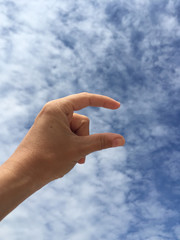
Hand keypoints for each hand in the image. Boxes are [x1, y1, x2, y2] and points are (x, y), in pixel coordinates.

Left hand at [9, 92, 124, 183]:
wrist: (23, 175)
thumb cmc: (48, 159)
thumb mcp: (79, 148)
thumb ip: (101, 141)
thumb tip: (121, 139)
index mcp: (57, 108)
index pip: (86, 99)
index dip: (104, 102)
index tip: (118, 106)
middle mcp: (53, 113)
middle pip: (82, 121)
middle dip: (83, 138)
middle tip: (75, 152)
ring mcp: (52, 124)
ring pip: (77, 132)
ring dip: (79, 146)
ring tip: (70, 158)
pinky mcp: (51, 133)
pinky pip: (69, 137)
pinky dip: (73, 147)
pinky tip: (67, 158)